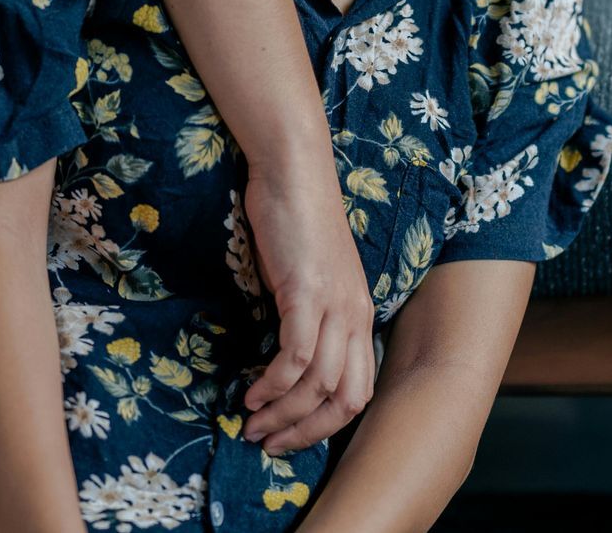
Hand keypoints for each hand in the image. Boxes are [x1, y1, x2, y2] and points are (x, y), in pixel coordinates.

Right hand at [236, 150, 377, 454]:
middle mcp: (356, 315)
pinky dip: (273, 383)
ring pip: (320, 385)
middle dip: (308, 432)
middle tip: (269, 443)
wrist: (293, 168)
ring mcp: (336, 304)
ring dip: (283, 414)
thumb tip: (285, 359)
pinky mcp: (308, 292)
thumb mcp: (311, 277)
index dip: (326, 425)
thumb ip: (309, 316)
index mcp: (360, 315)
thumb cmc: (296, 219)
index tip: (290, 436)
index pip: (359, 390)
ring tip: (252, 424)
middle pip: (347, 400)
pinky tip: (250, 391)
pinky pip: (295, 356)